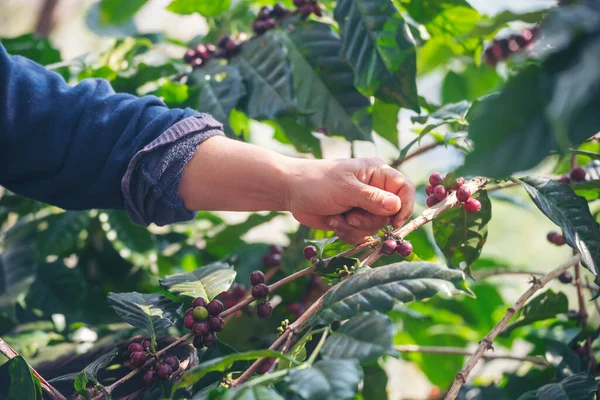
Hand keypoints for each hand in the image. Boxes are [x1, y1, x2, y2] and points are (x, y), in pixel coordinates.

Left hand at [286, 158, 414, 243]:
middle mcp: (374, 190)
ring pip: (375, 228)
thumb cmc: (317, 182)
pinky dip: (347, 233)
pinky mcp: (353, 220)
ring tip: (338, 218)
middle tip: (351, 216)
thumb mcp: (346, 189)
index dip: (404, 207)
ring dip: (355, 228)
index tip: (393, 222)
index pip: (405, 189)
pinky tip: (334, 222)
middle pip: (390, 215)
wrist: (291, 192)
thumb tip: (397, 206)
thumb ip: (372, 199)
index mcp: (377, 173)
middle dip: (369, 221)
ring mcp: (364, 206)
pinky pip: (361, 235)